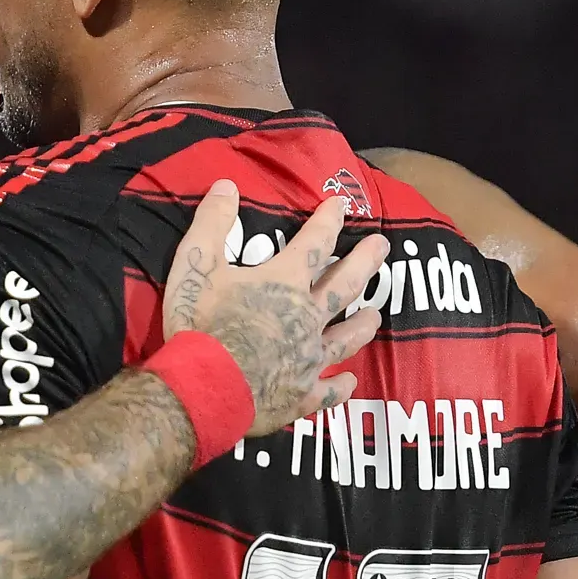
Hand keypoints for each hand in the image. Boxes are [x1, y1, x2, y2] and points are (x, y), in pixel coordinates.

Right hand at [163, 190, 388, 435]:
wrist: (202, 388)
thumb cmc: (199, 323)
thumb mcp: (195, 264)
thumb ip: (212, 222)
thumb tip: (227, 184)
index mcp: (284, 282)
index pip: (314, 243)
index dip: (328, 221)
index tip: (341, 204)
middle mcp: (306, 316)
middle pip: (345, 285)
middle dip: (365, 261)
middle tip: (383, 246)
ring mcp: (308, 358)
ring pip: (345, 337)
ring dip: (362, 324)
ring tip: (377, 314)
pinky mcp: (301, 394)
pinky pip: (328, 390)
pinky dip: (340, 385)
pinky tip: (349, 380)